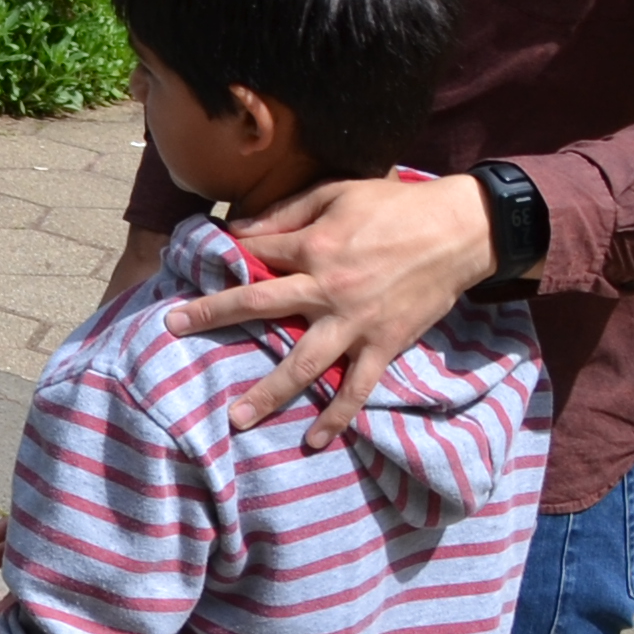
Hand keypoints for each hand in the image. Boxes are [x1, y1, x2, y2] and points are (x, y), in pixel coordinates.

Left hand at [177, 170, 502, 442]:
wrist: (461, 230)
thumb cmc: (396, 205)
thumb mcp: (336, 192)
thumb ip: (286, 212)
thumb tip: (240, 230)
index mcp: (315, 246)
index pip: (255, 256)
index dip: (225, 260)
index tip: (194, 268)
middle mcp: (329, 289)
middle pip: (260, 306)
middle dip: (213, 317)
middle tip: (173, 330)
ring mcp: (357, 323)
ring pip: (304, 364)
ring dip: (269, 393)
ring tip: (236, 418)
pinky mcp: (385, 345)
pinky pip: (357, 388)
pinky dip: (338, 417)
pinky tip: (315, 440)